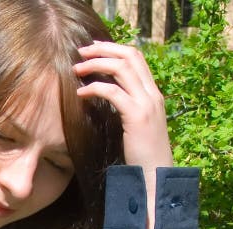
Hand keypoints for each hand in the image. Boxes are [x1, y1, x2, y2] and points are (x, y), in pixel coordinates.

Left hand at [74, 41, 172, 171]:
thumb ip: (127, 108)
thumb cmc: (142, 155)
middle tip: (82, 51)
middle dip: (104, 49)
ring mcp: (147, 103)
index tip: (93, 51)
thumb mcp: (137, 125)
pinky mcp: (137, 116)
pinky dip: (95, 88)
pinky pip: (113, 92)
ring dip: (96, 64)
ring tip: (77, 68)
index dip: (114, 49)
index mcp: (153, 94)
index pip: (136, 58)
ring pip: (121, 68)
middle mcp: (153, 94)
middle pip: (130, 56)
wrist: (155, 175)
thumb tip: (107, 97)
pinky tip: (80, 94)